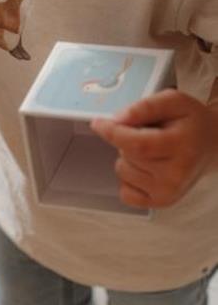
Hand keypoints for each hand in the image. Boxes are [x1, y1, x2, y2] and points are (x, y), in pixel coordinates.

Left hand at [91, 89, 217, 208]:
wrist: (211, 145)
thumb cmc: (190, 122)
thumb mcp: (172, 101)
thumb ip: (144, 107)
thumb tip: (116, 120)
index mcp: (181, 146)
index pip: (137, 144)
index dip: (112, 133)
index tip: (98, 123)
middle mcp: (176, 174)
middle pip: (126, 155)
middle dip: (126, 140)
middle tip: (147, 134)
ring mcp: (168, 192)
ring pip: (122, 171)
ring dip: (127, 158)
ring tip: (150, 151)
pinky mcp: (160, 203)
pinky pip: (124, 192)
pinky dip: (129, 178)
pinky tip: (146, 169)